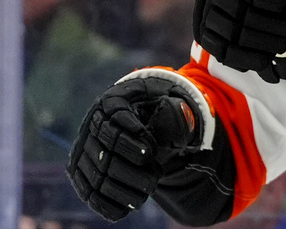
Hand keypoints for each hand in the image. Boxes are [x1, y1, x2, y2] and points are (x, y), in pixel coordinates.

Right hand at [66, 74, 202, 221]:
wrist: (144, 116)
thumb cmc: (159, 108)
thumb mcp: (170, 102)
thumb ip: (176, 114)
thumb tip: (178, 133)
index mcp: (114, 100)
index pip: (117, 118)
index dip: (131, 139)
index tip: (150, 153)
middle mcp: (94, 123)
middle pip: (106, 150)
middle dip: (131, 169)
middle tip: (155, 178)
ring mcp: (84, 148)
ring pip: (97, 173)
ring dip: (122, 188)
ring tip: (148, 191)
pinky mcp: (81, 171)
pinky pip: (87, 190)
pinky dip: (104, 203)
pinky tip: (123, 211)